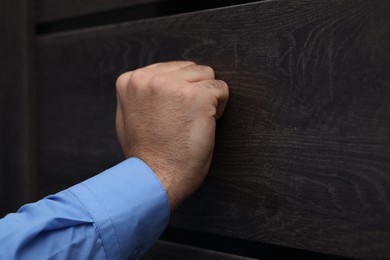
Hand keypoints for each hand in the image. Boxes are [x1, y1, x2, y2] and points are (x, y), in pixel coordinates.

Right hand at [115, 61, 228, 209]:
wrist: (155, 179)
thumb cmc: (147, 155)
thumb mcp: (128, 117)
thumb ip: (140, 94)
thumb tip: (154, 80)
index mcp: (130, 80)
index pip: (170, 69)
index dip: (178, 92)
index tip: (172, 115)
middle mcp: (148, 78)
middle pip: (189, 69)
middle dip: (193, 91)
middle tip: (183, 120)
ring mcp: (172, 85)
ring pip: (206, 75)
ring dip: (206, 97)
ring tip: (192, 122)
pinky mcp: (195, 96)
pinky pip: (221, 89)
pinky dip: (220, 107)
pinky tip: (205, 124)